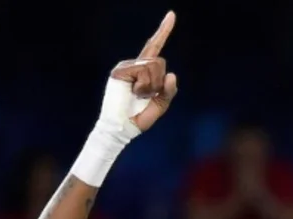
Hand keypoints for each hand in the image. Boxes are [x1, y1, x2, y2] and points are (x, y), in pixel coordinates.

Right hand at [103, 12, 178, 132]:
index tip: (172, 15)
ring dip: (151, 86)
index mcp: (144, 70)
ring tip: (138, 96)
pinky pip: (143, 71)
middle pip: (160, 61)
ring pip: (153, 66)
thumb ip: (169, 90)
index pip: (155, 47)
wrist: (122, 128)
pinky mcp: (120, 72)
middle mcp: (134, 65)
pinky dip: (143, 86)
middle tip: (145, 96)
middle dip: (159, 82)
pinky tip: (133, 93)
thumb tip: (171, 74)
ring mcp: (125, 67)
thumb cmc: (138, 117)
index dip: (163, 31)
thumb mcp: (160, 104)